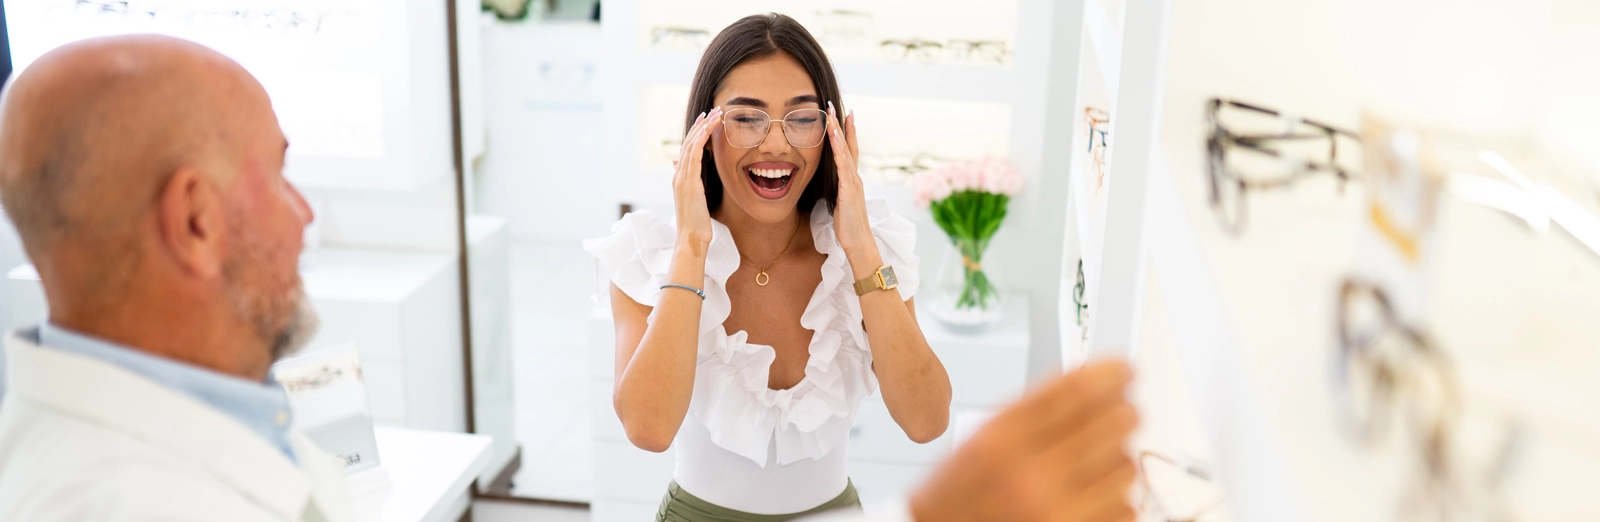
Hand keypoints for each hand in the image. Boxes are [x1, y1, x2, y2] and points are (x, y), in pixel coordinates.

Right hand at [672, 107, 722, 253]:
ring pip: (691, 145)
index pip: (688, 149)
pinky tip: (709, 129)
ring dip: (703, 127)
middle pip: (688, 143)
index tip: (707, 120)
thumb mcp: (695, 201)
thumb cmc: (697, 224)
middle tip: (713, 110)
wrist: (691, 239)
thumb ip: (691, 184)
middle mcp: (678, 175)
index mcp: (680, 178)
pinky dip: (700, 140)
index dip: (697, 133)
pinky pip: (693, 155)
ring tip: (715, 114)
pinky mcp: (688, 183)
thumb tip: (685, 171)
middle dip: (700, 125)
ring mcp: (681, 178)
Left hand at [825, 101, 875, 258]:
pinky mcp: (849, 191)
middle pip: (849, 146)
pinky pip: (843, 167)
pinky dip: (840, 151)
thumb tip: (833, 187)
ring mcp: (853, 183)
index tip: (842, 116)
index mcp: (852, 181)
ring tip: (833, 114)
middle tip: (835, 105)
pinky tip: (835, 138)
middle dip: (843, 125)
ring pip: (846, 152)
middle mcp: (855, 178)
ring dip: (839, 132)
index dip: (846, 134)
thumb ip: (839, 192)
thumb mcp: (841, 205)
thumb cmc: (849, 228)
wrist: (860, 243)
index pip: (848, 152)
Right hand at [910, 360, 1139, 521]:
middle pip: (1115, 422)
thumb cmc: (960, 496)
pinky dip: (1115, 499)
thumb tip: (1094, 383)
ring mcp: (1056, 512)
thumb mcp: (983, 440)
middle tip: (1119, 414)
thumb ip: (1033, 411)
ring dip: (1117, 460)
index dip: (1112, 373)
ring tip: (1093, 465)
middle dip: (1123, 413)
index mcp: (1002, 440)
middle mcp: (1030, 475)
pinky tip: (1091, 496)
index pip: (1076, 390)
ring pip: (1126, 466)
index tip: (1126, 370)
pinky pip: (1127, 508)